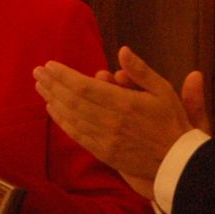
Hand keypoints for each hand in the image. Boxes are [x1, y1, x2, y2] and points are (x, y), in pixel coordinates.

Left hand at [34, 46, 199, 191]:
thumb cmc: (172, 123)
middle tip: (37, 72)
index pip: (84, 86)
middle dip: (52, 84)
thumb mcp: (163, 90)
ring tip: (40, 87)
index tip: (50, 65)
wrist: (177, 163)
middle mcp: (110, 121)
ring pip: (71, 117)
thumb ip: (141, 71)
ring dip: (53, 100)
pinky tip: (53, 110)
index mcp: (125, 103)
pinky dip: (62, 121)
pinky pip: (77, 135)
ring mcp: (104, 139)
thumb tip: (122, 50)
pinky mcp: (103, 152)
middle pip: (72, 100)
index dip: (64, 75)